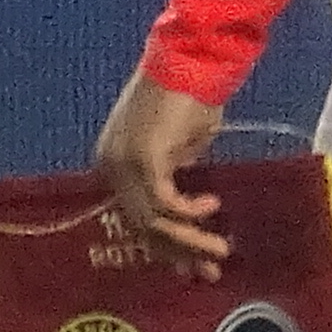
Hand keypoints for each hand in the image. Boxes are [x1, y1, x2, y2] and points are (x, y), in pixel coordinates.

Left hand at [93, 73, 230, 272]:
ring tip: (221, 249)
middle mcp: (110, 167)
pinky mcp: (144, 159)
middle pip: (142, 226)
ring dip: (189, 240)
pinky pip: (164, 202)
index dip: (166, 246)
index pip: (136, 218)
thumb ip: (176, 175)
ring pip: (152, 221)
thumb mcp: (181, 146)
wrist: (194, 60)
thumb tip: (187, 210)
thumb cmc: (193, 96)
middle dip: (179, 253)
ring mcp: (123, 164)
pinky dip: (189, 211)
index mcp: (113, 165)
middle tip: (211, 270)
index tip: (195, 265)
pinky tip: (213, 206)